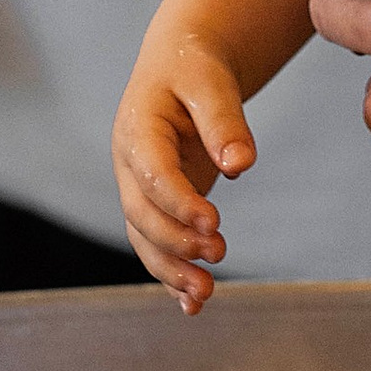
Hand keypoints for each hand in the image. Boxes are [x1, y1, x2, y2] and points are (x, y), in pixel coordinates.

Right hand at [112, 44, 257, 314]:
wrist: (181, 64)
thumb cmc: (195, 67)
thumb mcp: (211, 81)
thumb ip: (224, 121)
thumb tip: (240, 164)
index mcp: (136, 130)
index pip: (152, 174)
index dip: (179, 202)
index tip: (213, 225)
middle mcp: (130, 165)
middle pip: (141, 215)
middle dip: (176, 241)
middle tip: (220, 252)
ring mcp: (141, 188)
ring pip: (145, 239)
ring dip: (171, 270)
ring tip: (205, 295)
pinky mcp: (159, 204)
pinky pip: (157, 246)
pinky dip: (172, 276)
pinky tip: (193, 306)